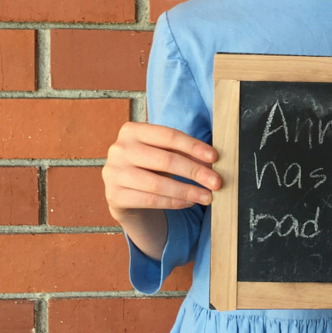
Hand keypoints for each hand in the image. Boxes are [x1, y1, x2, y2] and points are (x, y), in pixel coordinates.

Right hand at [102, 121, 222, 220]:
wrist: (122, 189)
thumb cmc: (148, 165)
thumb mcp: (162, 151)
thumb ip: (182, 152)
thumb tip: (211, 163)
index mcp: (132, 130)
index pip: (169, 136)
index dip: (194, 146)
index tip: (215, 157)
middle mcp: (119, 149)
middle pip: (166, 160)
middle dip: (195, 172)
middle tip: (217, 182)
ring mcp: (114, 173)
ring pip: (158, 184)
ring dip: (187, 191)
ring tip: (207, 196)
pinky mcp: (114, 196)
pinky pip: (150, 200)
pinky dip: (173, 202)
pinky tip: (189, 202)